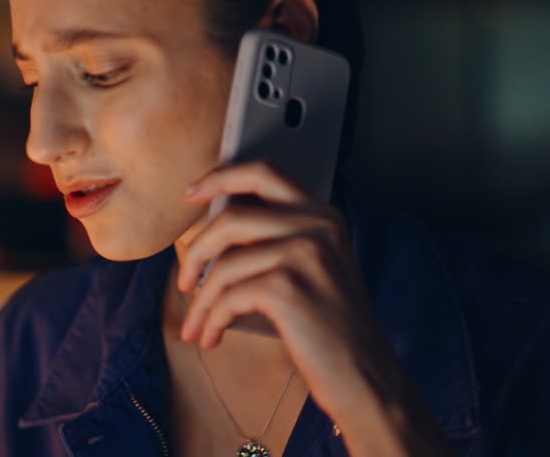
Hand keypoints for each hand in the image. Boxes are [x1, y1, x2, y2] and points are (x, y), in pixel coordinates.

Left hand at [178, 161, 455, 456]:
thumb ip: (274, 241)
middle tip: (184, 283)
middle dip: (196, 252)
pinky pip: (228, 296)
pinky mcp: (288, 288)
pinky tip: (213, 338)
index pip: (263, 173)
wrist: (365, 376)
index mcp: (323, 215)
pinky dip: (212, 320)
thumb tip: (210, 233)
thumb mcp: (312, 269)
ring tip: (196, 327)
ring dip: (201, 301)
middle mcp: (318, 226)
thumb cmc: (329, 329)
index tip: (190, 194)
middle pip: (231, 218)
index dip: (220, 178)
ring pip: (224, 264)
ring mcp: (305, 254)